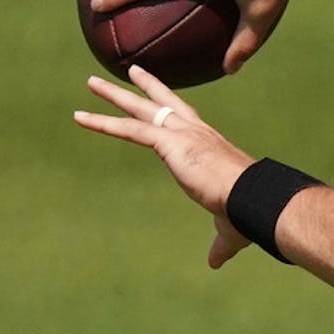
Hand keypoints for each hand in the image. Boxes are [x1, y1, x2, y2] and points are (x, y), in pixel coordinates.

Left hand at [73, 66, 256, 267]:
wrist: (253, 199)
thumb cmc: (247, 211)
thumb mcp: (229, 228)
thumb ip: (219, 243)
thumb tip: (215, 262)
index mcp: (210, 145)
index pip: (185, 121)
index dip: (171, 108)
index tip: (160, 97)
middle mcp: (196, 132)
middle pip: (163, 103)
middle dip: (144, 87)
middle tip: (128, 72)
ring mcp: (183, 134)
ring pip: (142, 109)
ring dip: (114, 96)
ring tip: (91, 83)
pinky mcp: (170, 143)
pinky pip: (130, 129)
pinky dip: (103, 123)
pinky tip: (80, 117)